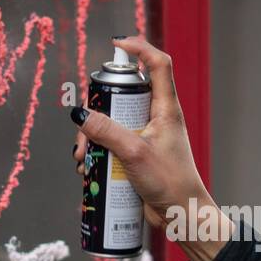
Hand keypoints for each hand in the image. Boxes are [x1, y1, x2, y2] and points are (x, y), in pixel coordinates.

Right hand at [72, 35, 232, 260]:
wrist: (181, 216)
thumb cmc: (169, 182)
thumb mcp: (134, 153)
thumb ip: (107, 131)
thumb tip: (79, 115)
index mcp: (166, 109)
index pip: (158, 65)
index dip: (140, 48)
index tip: (117, 44)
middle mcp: (156, 118)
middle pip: (122, 96)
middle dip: (96, 112)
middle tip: (84, 134)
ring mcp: (145, 137)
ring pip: (110, 124)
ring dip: (91, 139)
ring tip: (82, 161)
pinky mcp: (136, 156)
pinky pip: (111, 146)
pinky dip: (96, 154)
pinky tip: (86, 171)